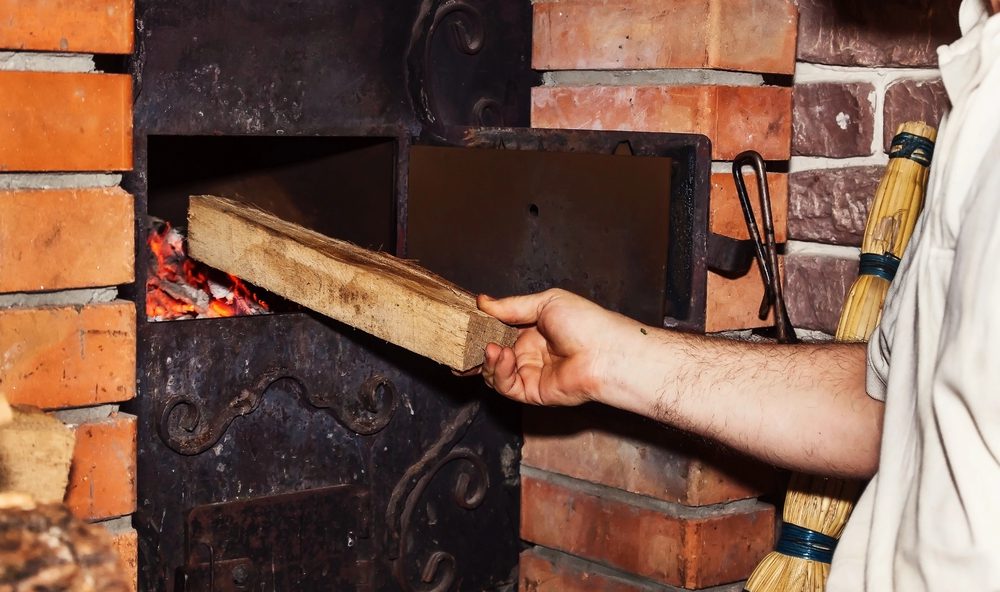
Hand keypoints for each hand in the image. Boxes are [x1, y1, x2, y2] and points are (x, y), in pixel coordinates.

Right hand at [476, 289, 631, 405]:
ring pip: (495, 372)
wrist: (605, 352)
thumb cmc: (585, 323)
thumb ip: (511, 306)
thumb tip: (482, 301)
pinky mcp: (532, 392)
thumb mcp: (546, 303)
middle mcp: (529, 353)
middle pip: (493, 353)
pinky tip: (503, 357)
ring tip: (492, 348)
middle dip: (477, 348)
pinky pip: (506, 386)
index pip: (499, 331)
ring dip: (489, 360)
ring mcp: (530, 373)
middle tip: (465, 340)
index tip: (467, 321)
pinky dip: (499, 372)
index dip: (482, 328)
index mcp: (533, 330)